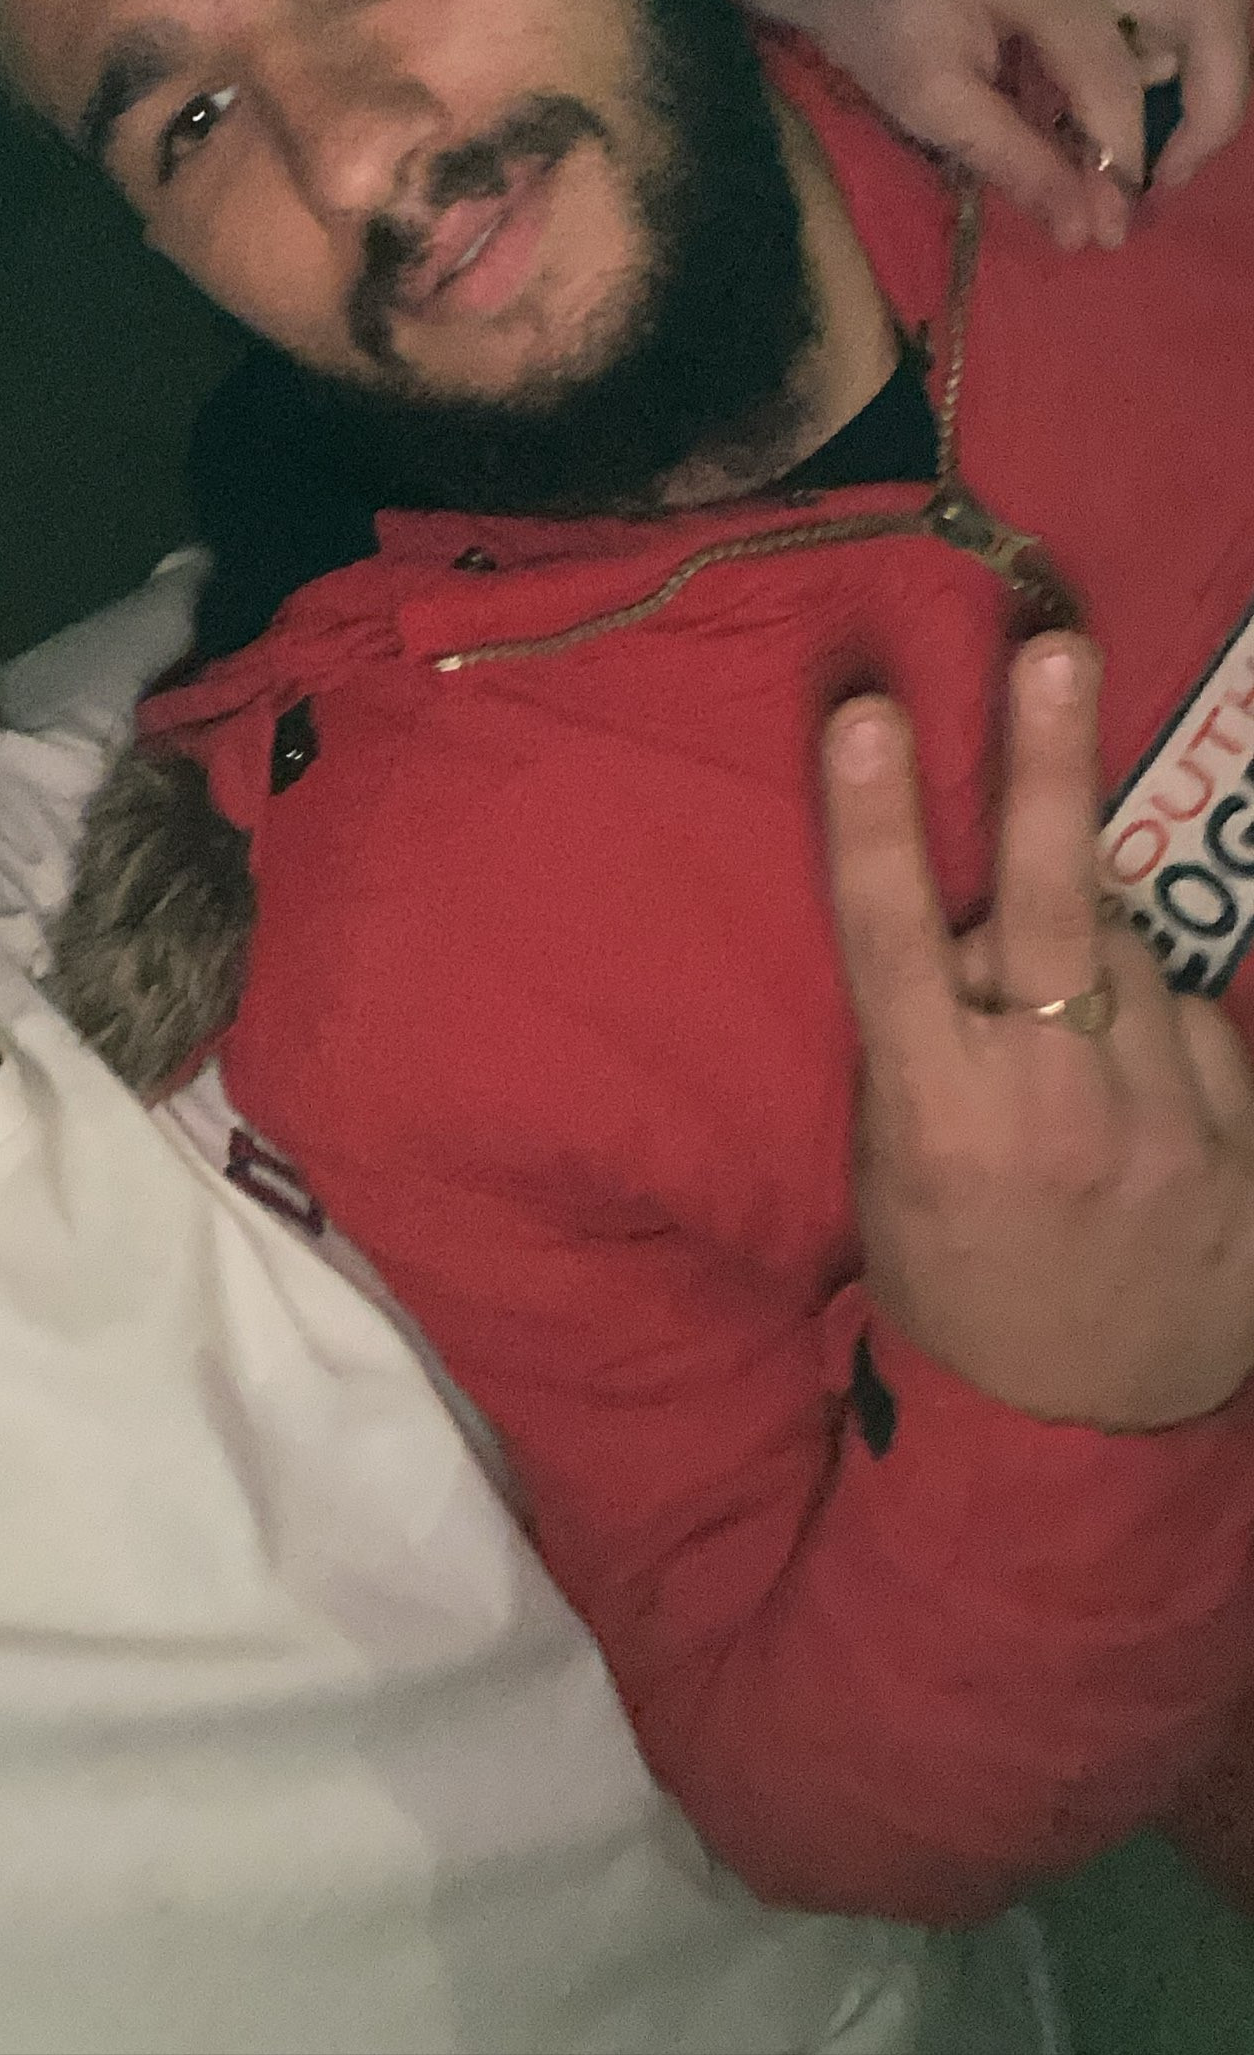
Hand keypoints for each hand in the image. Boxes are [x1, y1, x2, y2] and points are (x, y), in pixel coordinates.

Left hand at [737, 0, 1249, 249]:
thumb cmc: (870, 23)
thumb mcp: (928, 103)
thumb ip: (1016, 163)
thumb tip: (1091, 234)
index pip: (1113, 73)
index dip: (1121, 157)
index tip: (1107, 222)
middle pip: (1213, 13)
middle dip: (1213, 109)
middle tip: (1165, 182)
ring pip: (1201, 11)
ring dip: (1187, 92)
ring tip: (1119, 162)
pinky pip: (1165, 14)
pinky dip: (1151, 75)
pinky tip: (1088, 120)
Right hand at [822, 635, 1253, 1428]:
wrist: (1078, 1435)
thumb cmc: (953, 1278)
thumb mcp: (897, 1166)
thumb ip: (934, 1040)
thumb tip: (978, 924)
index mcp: (939, 1115)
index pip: (894, 939)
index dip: (874, 821)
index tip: (866, 714)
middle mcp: (1055, 1108)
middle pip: (1050, 901)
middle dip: (1048, 764)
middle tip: (1056, 646)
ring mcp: (1167, 1129)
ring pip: (1131, 957)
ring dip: (1095, 961)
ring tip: (1067, 1050)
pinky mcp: (1248, 1151)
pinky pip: (1199, 1030)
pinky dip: (1164, 1037)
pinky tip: (1139, 1102)